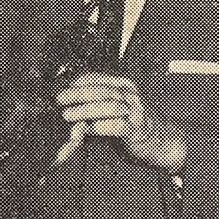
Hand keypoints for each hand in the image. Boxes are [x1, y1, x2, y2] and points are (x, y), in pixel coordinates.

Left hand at [55, 72, 186, 172]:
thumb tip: (66, 102)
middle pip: (99, 90)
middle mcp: (129, 95)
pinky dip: (99, 127)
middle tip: (60, 100)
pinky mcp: (136, 129)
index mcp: (122, 84)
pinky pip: (116, 125)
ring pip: (107, 106)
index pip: (96, 78)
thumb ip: (94, 103)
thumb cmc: (129, 122)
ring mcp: (134, 112)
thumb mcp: (113, 107)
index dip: (76, 83)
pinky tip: (87, 129)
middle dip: (76, 94)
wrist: (159, 140)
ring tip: (68, 115)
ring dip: (84, 110)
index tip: (61, 88)